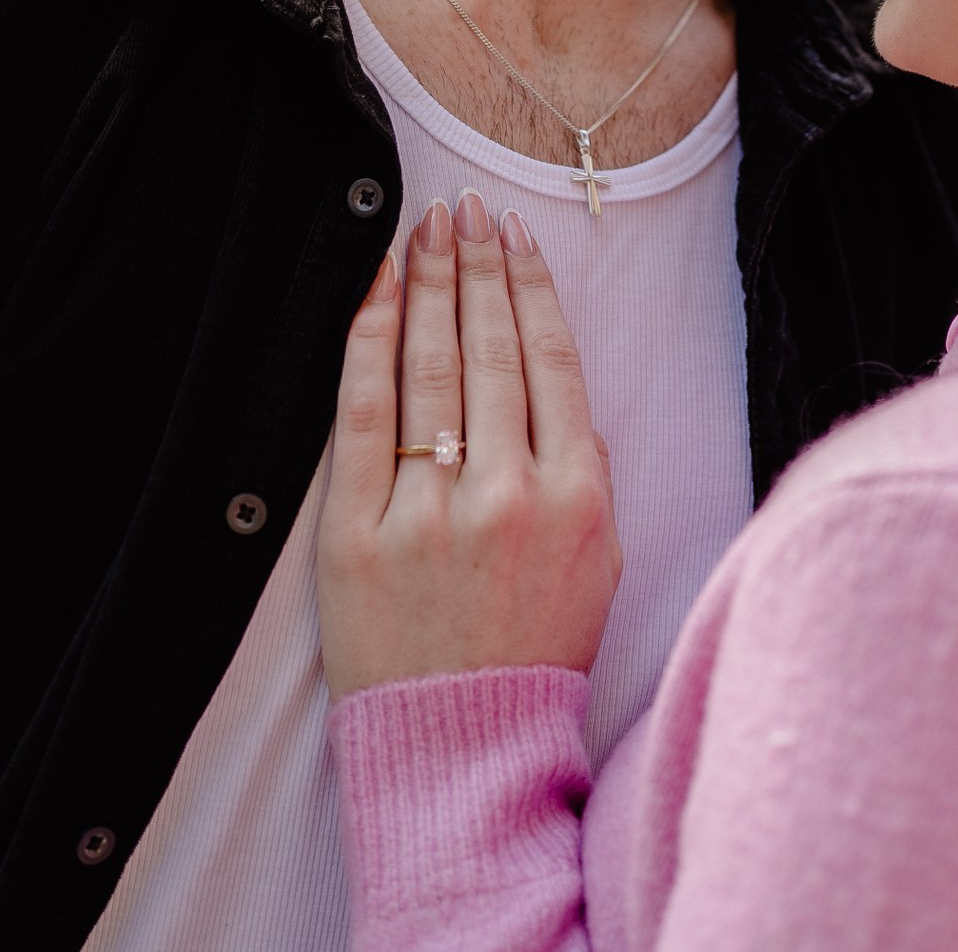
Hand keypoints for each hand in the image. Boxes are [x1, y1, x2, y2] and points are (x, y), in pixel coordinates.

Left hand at [318, 194, 621, 701]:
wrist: (461, 750)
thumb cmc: (535, 648)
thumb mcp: (601, 560)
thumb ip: (587, 468)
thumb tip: (558, 382)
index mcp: (576, 498)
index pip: (552, 360)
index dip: (531, 286)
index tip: (515, 235)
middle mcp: (505, 495)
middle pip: (492, 347)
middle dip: (476, 264)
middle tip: (464, 208)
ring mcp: (427, 514)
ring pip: (432, 366)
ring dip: (429, 283)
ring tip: (425, 229)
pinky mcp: (356, 535)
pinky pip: (363, 415)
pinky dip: (370, 341)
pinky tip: (375, 292)